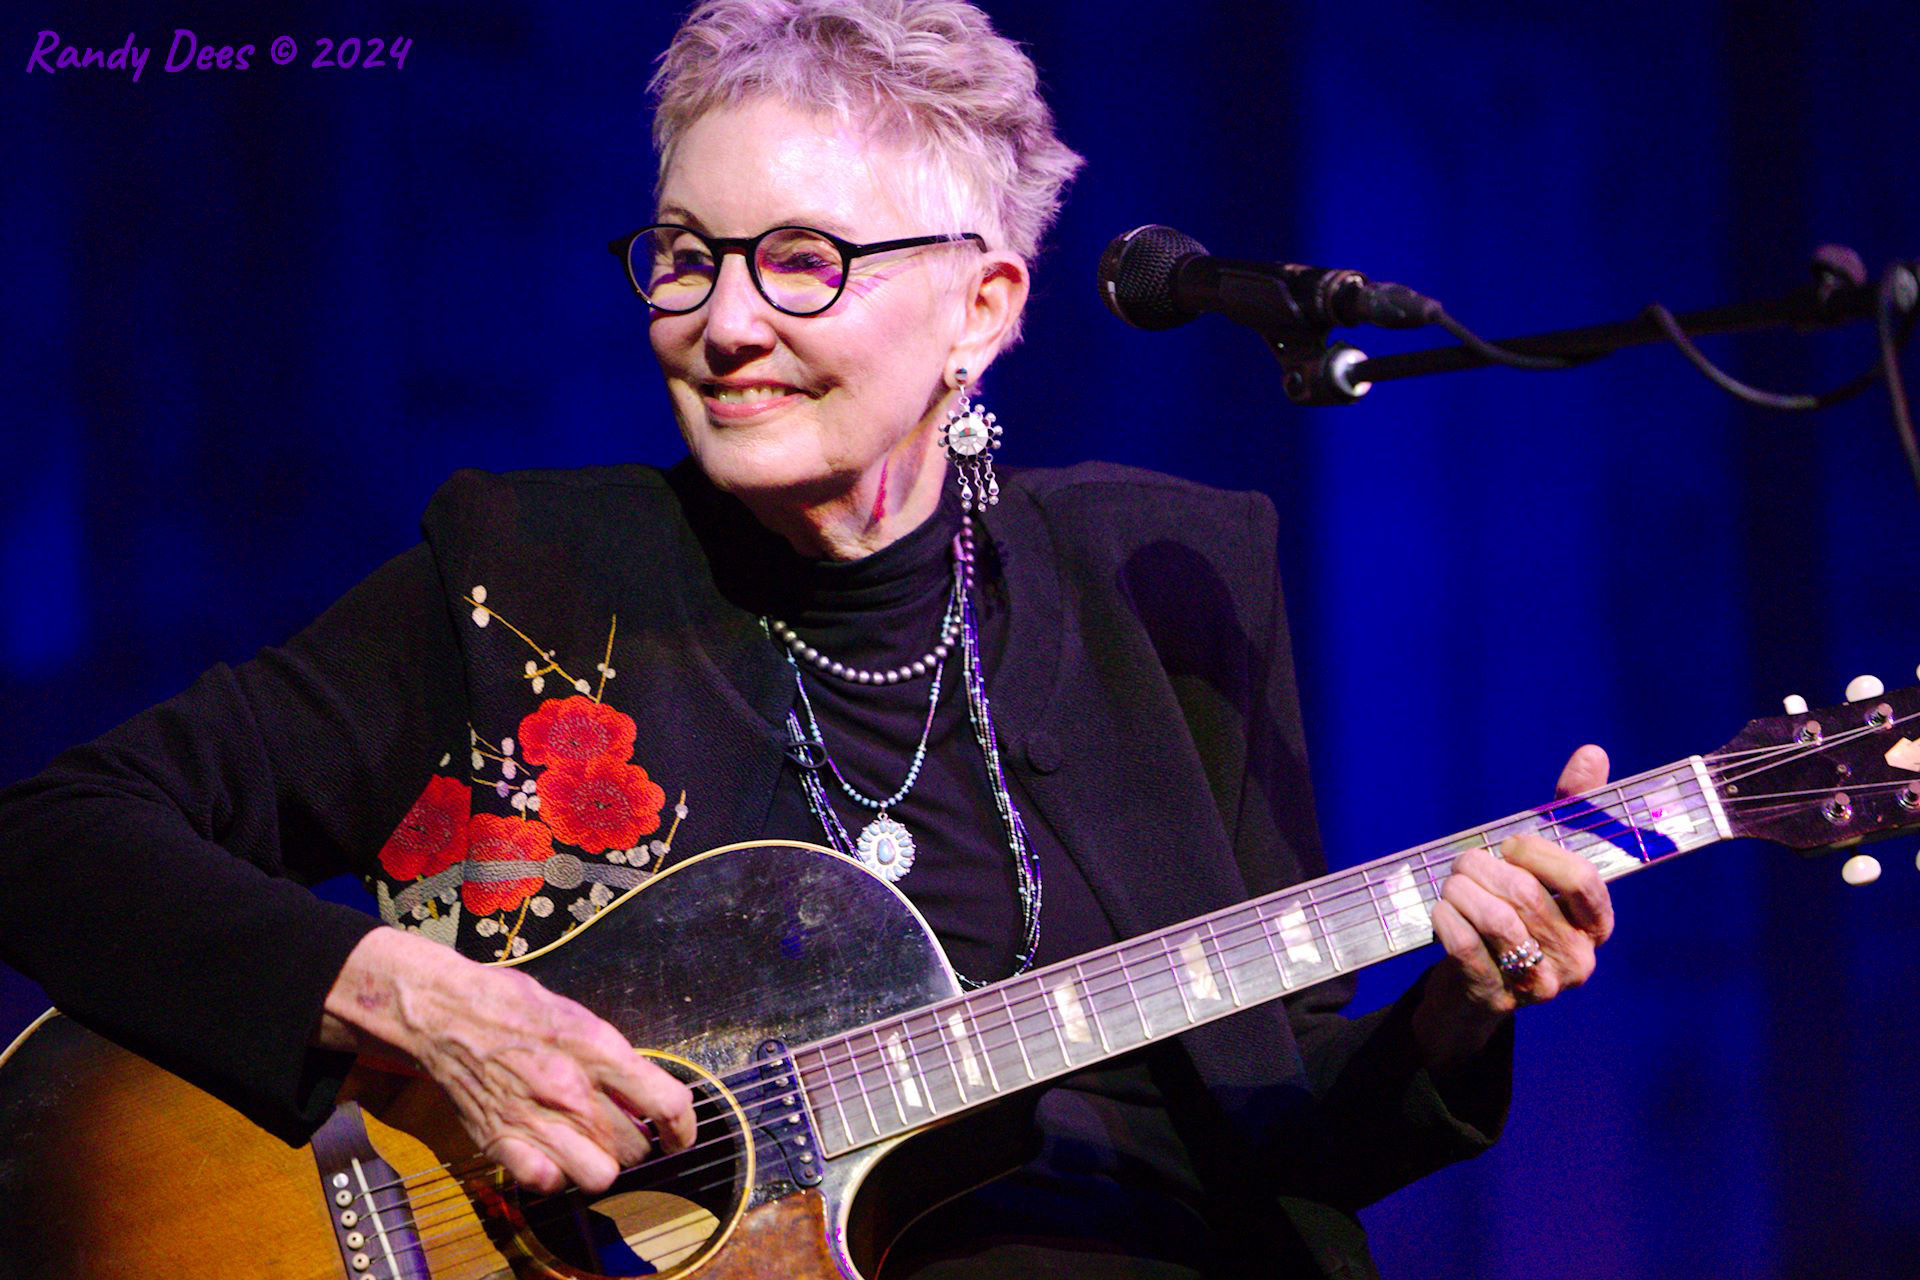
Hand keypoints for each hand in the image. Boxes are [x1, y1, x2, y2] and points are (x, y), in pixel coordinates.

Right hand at [320, 927, 694, 1193]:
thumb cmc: (514, 1006)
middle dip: (638, 1144)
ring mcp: (536, 1119)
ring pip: (600, 1176)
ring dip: (601, 1164)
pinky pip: (549, 1183)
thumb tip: (646, 1094)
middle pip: (635, 1148)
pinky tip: (552, 1154)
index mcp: (598, 1049)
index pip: (666, 1104)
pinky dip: (556, 1175)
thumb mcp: (580, 1017)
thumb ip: (613, 1058)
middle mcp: (571, 1090)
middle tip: (622, 1129)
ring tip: (591, 1146)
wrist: (446, 1011)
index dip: (683, 1128)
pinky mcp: (501, 1141)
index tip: (679, 1136)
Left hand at [1412, 744, 1616, 1068]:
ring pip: (1497, 921)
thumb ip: (1569, 812)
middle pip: (1527, 895)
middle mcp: (1576, 960)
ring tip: (1451, 884)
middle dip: (1483, 867)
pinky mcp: (1494, 997)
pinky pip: (1466, 946)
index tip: (1510, 845)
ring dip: (1461, 891)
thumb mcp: (1541, 868)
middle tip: (1464, 863)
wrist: (1472, 992)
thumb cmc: (1512, 917)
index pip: (1582, 879)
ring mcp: (1538, 986)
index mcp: (1596, 926)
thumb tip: (1592, 753)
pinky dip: (1446, 919)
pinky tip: (1441, 911)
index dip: (1538, 853)